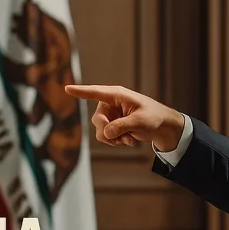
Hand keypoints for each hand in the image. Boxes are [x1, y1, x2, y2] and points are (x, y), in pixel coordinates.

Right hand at [64, 84, 184, 150]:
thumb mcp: (139, 122)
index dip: (81, 91)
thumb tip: (106, 134)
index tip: (67, 88)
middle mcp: (110, 104)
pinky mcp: (112, 125)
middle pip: (97, 120)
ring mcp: (110, 115)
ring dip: (113, 139)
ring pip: (100, 131)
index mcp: (117, 95)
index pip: (95, 92)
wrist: (161, 126)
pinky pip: (106, 137)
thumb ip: (121, 126)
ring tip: (128, 139)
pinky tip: (128, 140)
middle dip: (107, 132)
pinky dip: (116, 141)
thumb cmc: (153, 117)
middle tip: (119, 139)